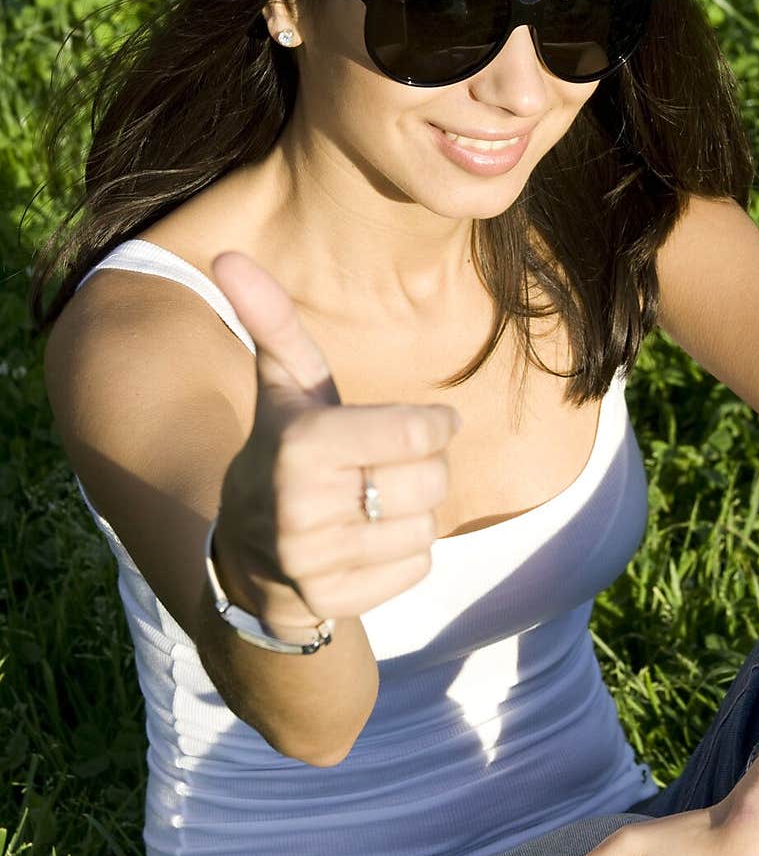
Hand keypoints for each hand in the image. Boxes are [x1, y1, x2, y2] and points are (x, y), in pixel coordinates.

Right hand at [207, 250, 460, 634]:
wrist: (248, 553)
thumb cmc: (285, 449)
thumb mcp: (284, 386)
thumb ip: (270, 321)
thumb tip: (227, 253)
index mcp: (299, 447)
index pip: (421, 435)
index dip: (433, 426)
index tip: (425, 424)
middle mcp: (302, 509)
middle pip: (432, 482)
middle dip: (420, 469)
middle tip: (382, 468)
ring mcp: (316, 563)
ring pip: (428, 528)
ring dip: (412, 512)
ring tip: (369, 504)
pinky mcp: (334, 601)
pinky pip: (416, 568)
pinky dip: (403, 554)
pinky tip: (363, 543)